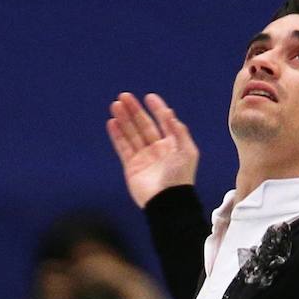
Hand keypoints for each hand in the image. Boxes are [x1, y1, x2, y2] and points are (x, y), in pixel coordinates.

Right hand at [106, 92, 198, 207]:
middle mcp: (158, 149)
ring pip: (131, 134)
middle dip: (134, 111)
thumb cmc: (180, 178)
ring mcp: (144, 157)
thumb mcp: (186, 151)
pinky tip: (112, 122)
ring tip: (115, 105)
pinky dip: (117, 135)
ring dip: (124, 119)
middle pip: (144, 125)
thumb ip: (178, 131)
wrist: (168, 202)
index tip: (149, 97)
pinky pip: (123, 147)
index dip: (157, 109)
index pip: (164, 122)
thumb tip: (169, 113)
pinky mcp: (132, 167)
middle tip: (124, 96)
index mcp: (173, 144)